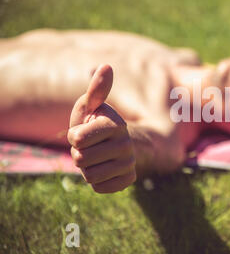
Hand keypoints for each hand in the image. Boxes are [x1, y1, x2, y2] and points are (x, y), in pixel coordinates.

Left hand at [68, 64, 135, 192]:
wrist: (116, 144)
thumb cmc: (96, 122)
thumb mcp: (91, 106)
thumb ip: (96, 89)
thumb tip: (105, 65)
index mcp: (116, 125)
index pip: (78, 139)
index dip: (75, 137)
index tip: (83, 131)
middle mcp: (127, 144)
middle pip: (81, 159)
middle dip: (79, 154)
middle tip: (90, 146)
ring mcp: (129, 163)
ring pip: (89, 176)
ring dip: (87, 168)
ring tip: (96, 157)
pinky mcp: (128, 179)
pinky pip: (100, 187)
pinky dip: (97, 181)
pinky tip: (104, 169)